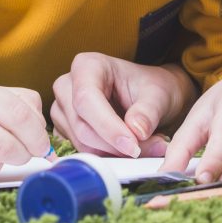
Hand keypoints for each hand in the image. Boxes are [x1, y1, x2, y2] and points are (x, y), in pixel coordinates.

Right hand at [50, 54, 196, 158]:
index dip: (108, 127)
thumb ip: (148, 111)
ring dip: (112, 154)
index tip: (133, 145)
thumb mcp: (158, 94)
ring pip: (80, 143)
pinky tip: (126, 151)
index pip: (86, 99)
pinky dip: (106, 157)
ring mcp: (63, 109)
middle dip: (114, 145)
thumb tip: (137, 131)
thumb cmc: (150, 87)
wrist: (149, 95)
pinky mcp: (65, 130)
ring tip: (143, 149)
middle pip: (81, 126)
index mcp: (87, 65)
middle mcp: (68, 85)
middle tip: (145, 151)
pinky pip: (81, 151)